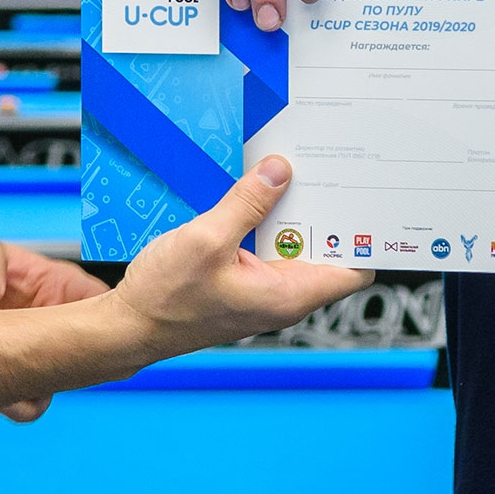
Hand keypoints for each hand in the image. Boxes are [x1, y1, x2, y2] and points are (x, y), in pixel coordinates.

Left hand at [0, 217, 110, 422]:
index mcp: (60, 284)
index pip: (107, 302)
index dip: (113, 319)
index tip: (97, 334)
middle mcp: (58, 325)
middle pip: (99, 352)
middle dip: (87, 363)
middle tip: (49, 361)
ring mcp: (39, 358)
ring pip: (68, 384)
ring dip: (48, 386)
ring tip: (10, 374)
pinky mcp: (16, 385)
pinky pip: (33, 406)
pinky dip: (21, 404)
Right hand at [109, 156, 369, 357]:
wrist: (127, 327)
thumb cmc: (165, 298)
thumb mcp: (207, 239)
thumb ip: (247, 204)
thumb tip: (281, 171)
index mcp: (288, 295)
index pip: (354, 269)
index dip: (366, 234)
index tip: (366, 196)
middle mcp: (282, 295)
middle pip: (324, 248)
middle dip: (325, 210)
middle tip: (325, 165)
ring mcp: (261, 289)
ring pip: (291, 243)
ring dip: (289, 211)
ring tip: (289, 168)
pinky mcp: (241, 281)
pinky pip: (264, 245)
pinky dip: (262, 220)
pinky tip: (252, 191)